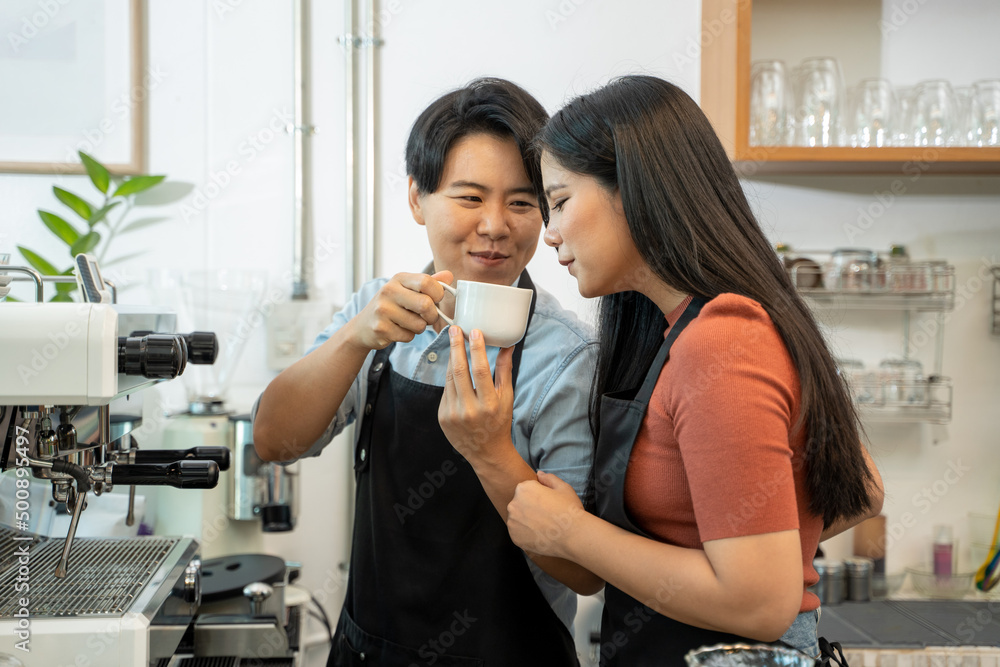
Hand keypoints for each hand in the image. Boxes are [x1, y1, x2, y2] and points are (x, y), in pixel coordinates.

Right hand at [347, 271, 452, 350]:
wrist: (363, 326)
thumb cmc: (391, 306)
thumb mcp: (408, 290)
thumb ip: (429, 283)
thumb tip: (449, 276)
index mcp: (399, 279)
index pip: (427, 282)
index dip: (438, 294)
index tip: (436, 300)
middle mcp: (388, 291)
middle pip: (426, 304)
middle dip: (432, 315)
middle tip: (428, 317)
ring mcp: (383, 310)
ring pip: (419, 324)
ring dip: (419, 328)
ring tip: (408, 323)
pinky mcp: (381, 329)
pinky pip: (409, 336)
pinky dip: (408, 336)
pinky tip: (398, 330)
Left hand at [438, 326, 515, 464]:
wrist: (486, 452)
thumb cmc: (499, 422)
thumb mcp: (507, 398)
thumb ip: (505, 371)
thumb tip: (507, 345)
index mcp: (489, 405)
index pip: (481, 371)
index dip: (477, 349)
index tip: (475, 332)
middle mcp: (470, 410)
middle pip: (460, 371)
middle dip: (456, 347)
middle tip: (454, 329)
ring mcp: (453, 414)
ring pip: (449, 378)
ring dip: (451, 358)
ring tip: (453, 341)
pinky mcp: (442, 417)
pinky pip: (446, 390)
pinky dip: (450, 376)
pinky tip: (453, 365)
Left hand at [507, 471, 586, 559]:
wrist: (574, 536)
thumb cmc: (570, 510)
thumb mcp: (563, 488)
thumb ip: (549, 478)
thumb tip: (539, 474)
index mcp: (523, 488)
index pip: (527, 491)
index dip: (539, 497)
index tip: (549, 504)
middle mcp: (513, 504)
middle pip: (520, 505)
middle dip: (531, 509)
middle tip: (547, 516)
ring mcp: (512, 522)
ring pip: (518, 520)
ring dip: (527, 522)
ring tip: (544, 527)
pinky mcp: (515, 538)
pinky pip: (518, 534)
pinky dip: (527, 535)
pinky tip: (541, 535)